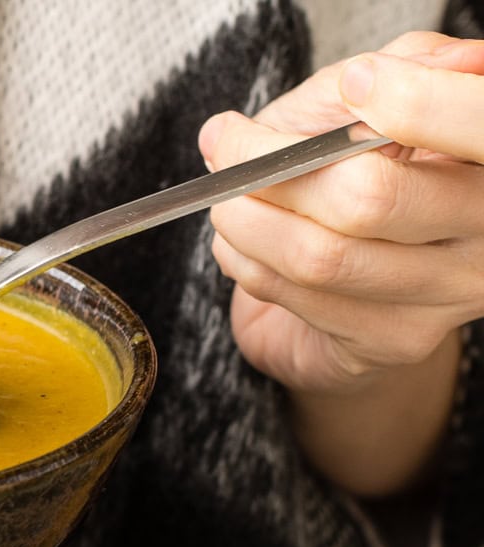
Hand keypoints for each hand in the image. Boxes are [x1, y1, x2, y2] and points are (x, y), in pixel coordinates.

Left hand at [197, 33, 483, 495]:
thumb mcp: (370, 105)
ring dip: (245, 220)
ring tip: (224, 200)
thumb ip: (390, 72)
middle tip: (229, 147)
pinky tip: (241, 245)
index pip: (475, 122)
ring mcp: (448, 291)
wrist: (347, 281)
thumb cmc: (358, 174)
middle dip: (273, 167)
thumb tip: (379, 74)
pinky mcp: (397, 338)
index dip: (412, 101)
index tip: (354, 85)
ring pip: (321, 255)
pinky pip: (299, 295)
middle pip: (370, 196)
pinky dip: (247, 262)